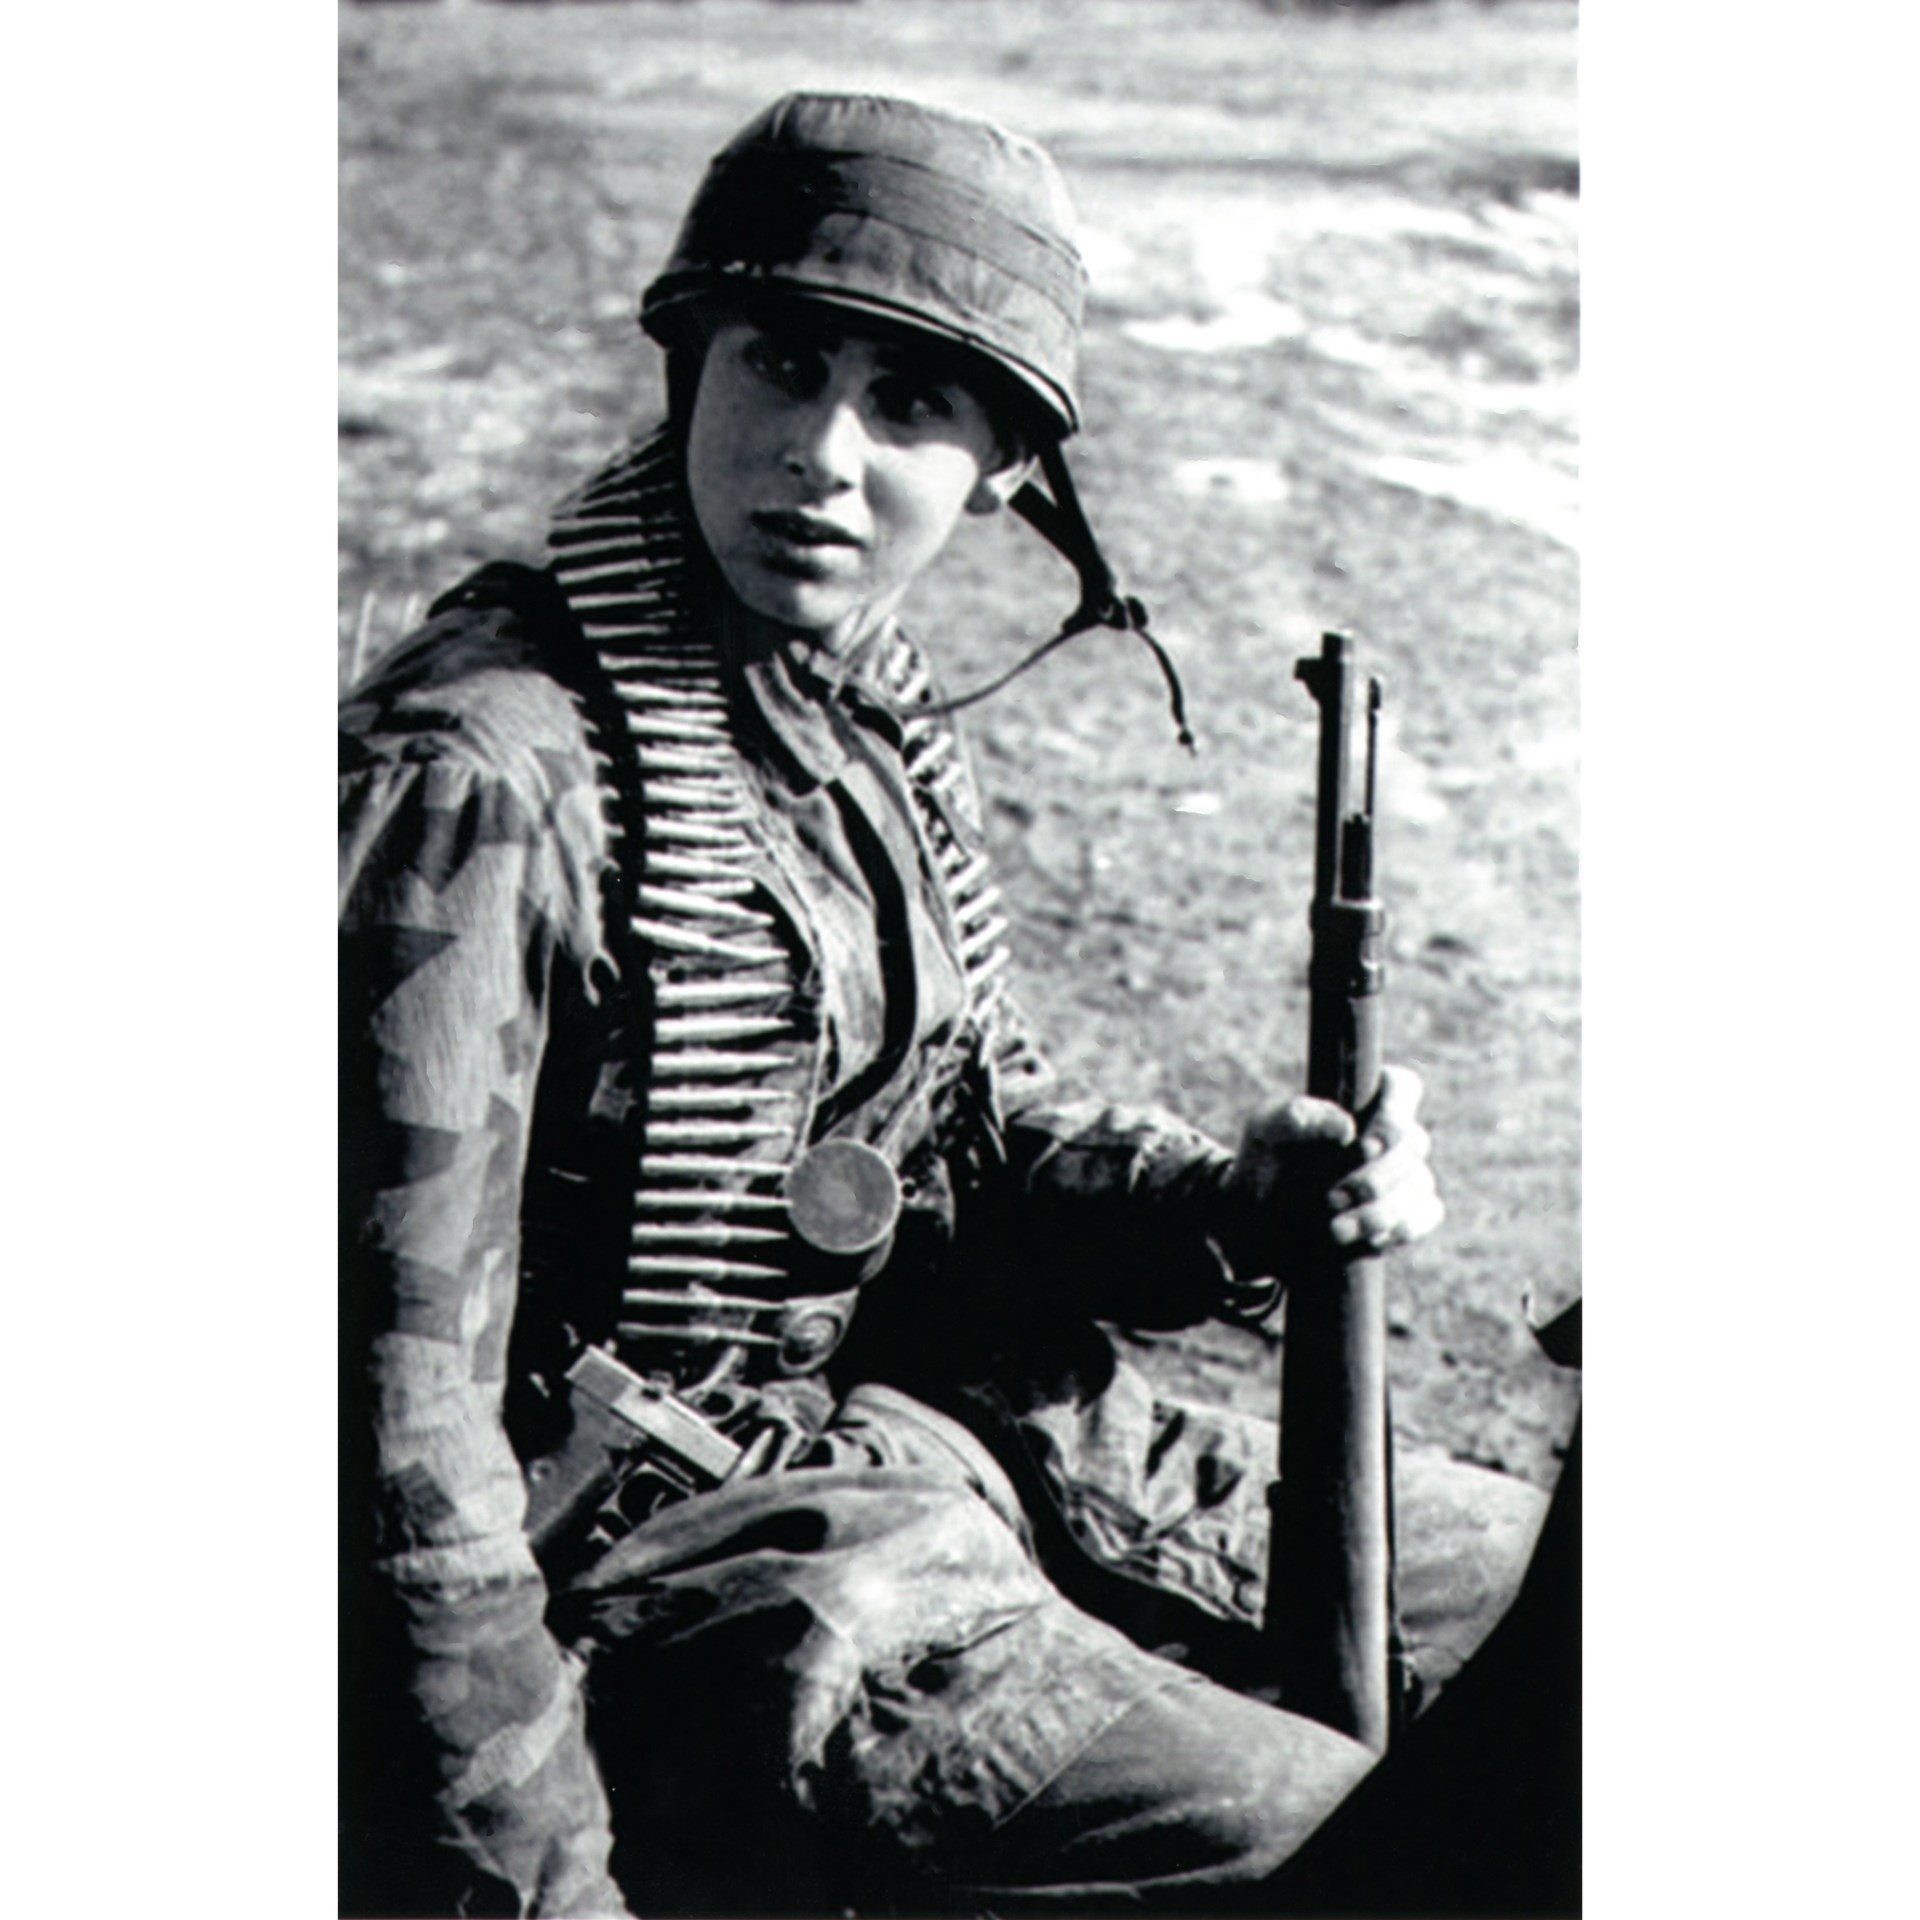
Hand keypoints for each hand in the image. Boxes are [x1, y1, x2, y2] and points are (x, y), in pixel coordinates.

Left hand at [1218, 1065, 1442, 1279]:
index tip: (1367, 1145)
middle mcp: (1393, 1135)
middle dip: (1373, 1177)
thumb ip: (1297, 1117)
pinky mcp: (1411, 1211)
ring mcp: (1407, 1173)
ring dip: (1379, 1210)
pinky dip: (1400, 1228)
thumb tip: (1346, 1126)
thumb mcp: (1267, 1131)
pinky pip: (1426, 1215)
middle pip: (1413, 1144)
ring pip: (1419, 1184)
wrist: (1261, 1215)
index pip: (1403, 1087)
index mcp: (1364, 1102)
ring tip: (1335, 1228)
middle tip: (1332, 1198)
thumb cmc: (1267, 1160)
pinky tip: (1368, 1240)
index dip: (1396, 1112)